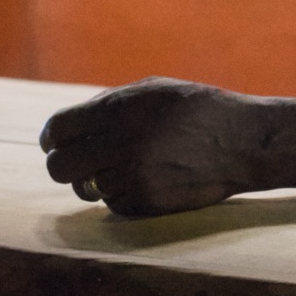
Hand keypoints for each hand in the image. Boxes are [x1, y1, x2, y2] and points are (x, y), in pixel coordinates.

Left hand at [40, 77, 263, 216]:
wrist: (244, 142)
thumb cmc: (196, 109)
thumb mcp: (151, 91)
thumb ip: (107, 106)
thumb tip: (64, 130)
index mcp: (118, 110)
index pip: (58, 130)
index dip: (52, 138)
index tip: (55, 143)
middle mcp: (121, 144)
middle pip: (59, 168)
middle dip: (63, 165)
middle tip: (76, 163)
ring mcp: (134, 177)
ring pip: (87, 188)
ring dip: (96, 180)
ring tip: (120, 167)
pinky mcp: (148, 203)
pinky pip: (113, 204)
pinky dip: (120, 194)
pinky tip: (144, 179)